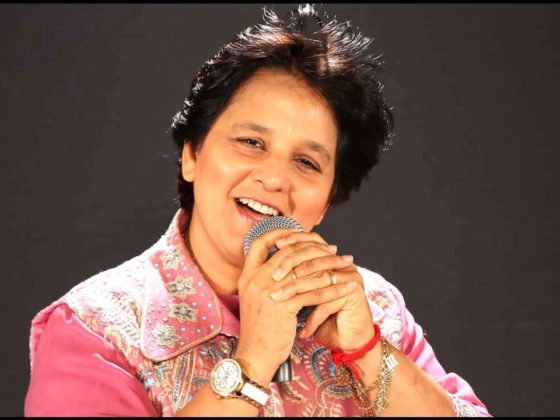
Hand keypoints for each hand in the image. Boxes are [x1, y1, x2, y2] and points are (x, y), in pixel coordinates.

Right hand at [234, 229, 356, 385]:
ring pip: (305, 270)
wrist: (254, 356)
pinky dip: (334, 288)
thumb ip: (267, 280)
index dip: (279, 233)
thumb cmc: (260, 329)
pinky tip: (347, 287)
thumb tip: (290, 264)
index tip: (299, 232)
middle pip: (289, 252)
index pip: (260, 242)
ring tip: (346, 264)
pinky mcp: (284, 307)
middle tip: (333, 249)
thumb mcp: (256, 299)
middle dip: (315, 247)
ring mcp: (269, 292)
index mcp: (247, 276)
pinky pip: (315, 292)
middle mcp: (256, 280)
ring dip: (330, 265)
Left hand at [273, 232, 375, 352]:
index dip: (289, 244)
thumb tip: (263, 262)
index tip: (271, 250)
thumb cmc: (321, 316)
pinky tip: (302, 330)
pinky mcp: (354, 292)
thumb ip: (291, 276)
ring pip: (319, 279)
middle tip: (272, 277)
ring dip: (297, 291)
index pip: (307, 242)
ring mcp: (350, 275)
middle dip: (289, 267)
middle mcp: (340, 262)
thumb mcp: (303, 293)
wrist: (348, 339)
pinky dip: (314, 317)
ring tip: (279, 301)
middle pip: (312, 256)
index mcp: (328, 256)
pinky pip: (330, 302)